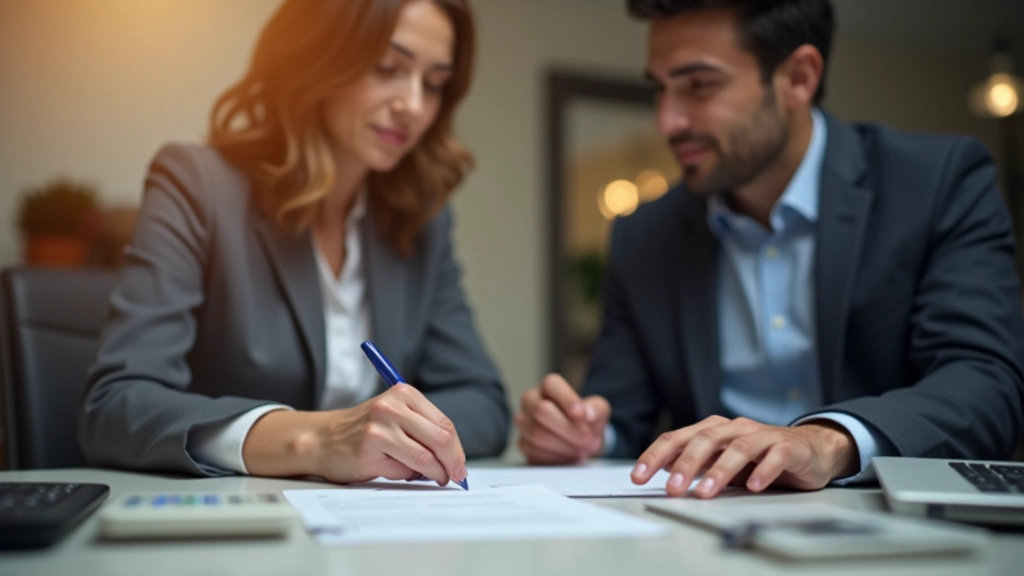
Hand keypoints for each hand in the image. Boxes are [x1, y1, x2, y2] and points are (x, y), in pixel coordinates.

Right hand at [314, 384, 467, 484]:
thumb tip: (456, 459)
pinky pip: (402, 471)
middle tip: (455, 477)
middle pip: (440, 440)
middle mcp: (391, 408)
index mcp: (404, 394)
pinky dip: (406, 476)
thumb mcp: (395, 416)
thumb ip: (423, 429)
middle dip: (453, 463)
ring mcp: (379, 429)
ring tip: (433, 478)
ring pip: (425, 459)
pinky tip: (394, 470)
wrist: (321, 439)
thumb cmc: (364, 430)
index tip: (460, 465)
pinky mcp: (368, 452)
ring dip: (434, 474)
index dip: (457, 449)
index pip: (444, 425)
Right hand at [515, 374, 610, 464]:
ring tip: (583, 450)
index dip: (566, 399)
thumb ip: (596, 410)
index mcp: (549, 387)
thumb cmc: (586, 421)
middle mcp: (531, 400)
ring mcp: (524, 422)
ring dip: (565, 445)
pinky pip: (536, 452)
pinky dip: (557, 457)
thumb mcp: (599, 411)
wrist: (580, 442)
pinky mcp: (523, 443)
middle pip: (541, 410)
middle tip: (587, 439)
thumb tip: (587, 415)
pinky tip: (570, 456)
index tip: (581, 414)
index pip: (551, 384)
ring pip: (538, 434)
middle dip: (568, 428)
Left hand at [629, 416, 858, 497]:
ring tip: (706, 492)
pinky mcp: (788, 447)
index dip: (655, 455)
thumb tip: (663, 467)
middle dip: (685, 465)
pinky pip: (774, 456)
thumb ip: (696, 461)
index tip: (638, 476)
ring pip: (738, 447)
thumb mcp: (721, 460)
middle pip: (705, 440)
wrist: (809, 450)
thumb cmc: (759, 457)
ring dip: (720, 470)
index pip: (678, 438)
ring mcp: (762, 435)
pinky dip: (763, 471)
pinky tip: (753, 486)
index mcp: (713, 430)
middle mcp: (735, 428)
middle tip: (672, 490)